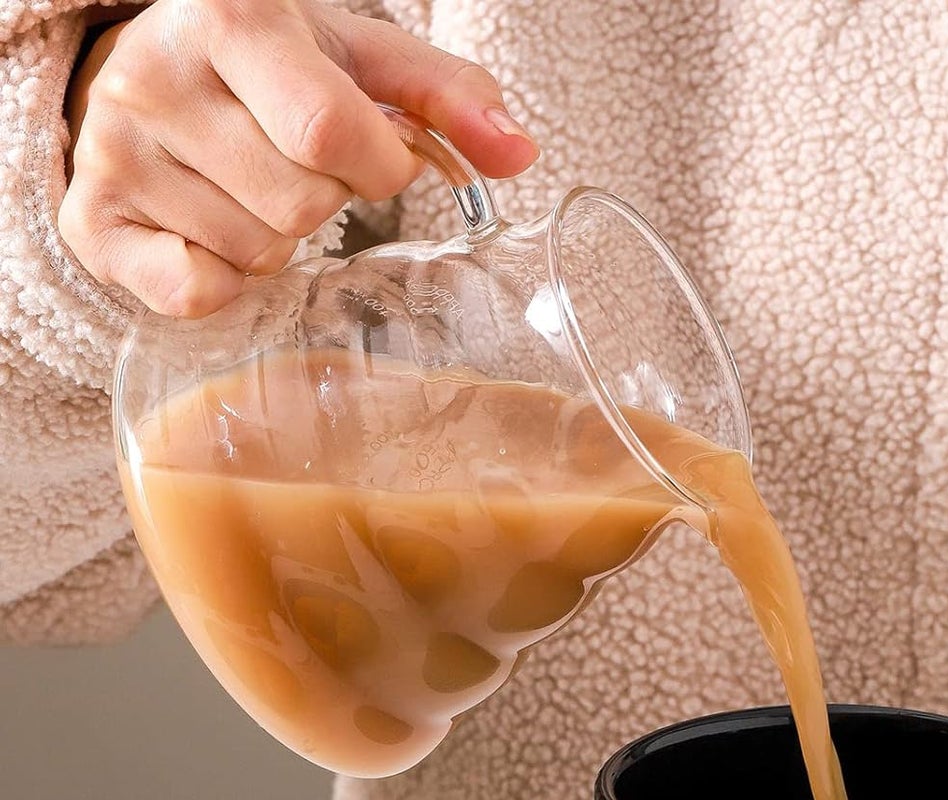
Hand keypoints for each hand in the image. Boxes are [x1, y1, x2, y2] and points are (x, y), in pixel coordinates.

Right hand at [60, 0, 537, 316]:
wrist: (154, 63)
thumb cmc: (276, 66)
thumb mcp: (362, 59)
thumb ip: (448, 99)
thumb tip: (521, 153)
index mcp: (227, 16)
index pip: (331, 133)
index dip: (378, 165)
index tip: (372, 154)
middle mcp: (153, 76)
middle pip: (300, 204)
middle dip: (327, 200)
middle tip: (298, 164)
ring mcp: (113, 150)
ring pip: (257, 252)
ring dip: (279, 239)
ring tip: (251, 186)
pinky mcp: (93, 218)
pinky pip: (194, 292)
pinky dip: (225, 280)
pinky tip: (215, 228)